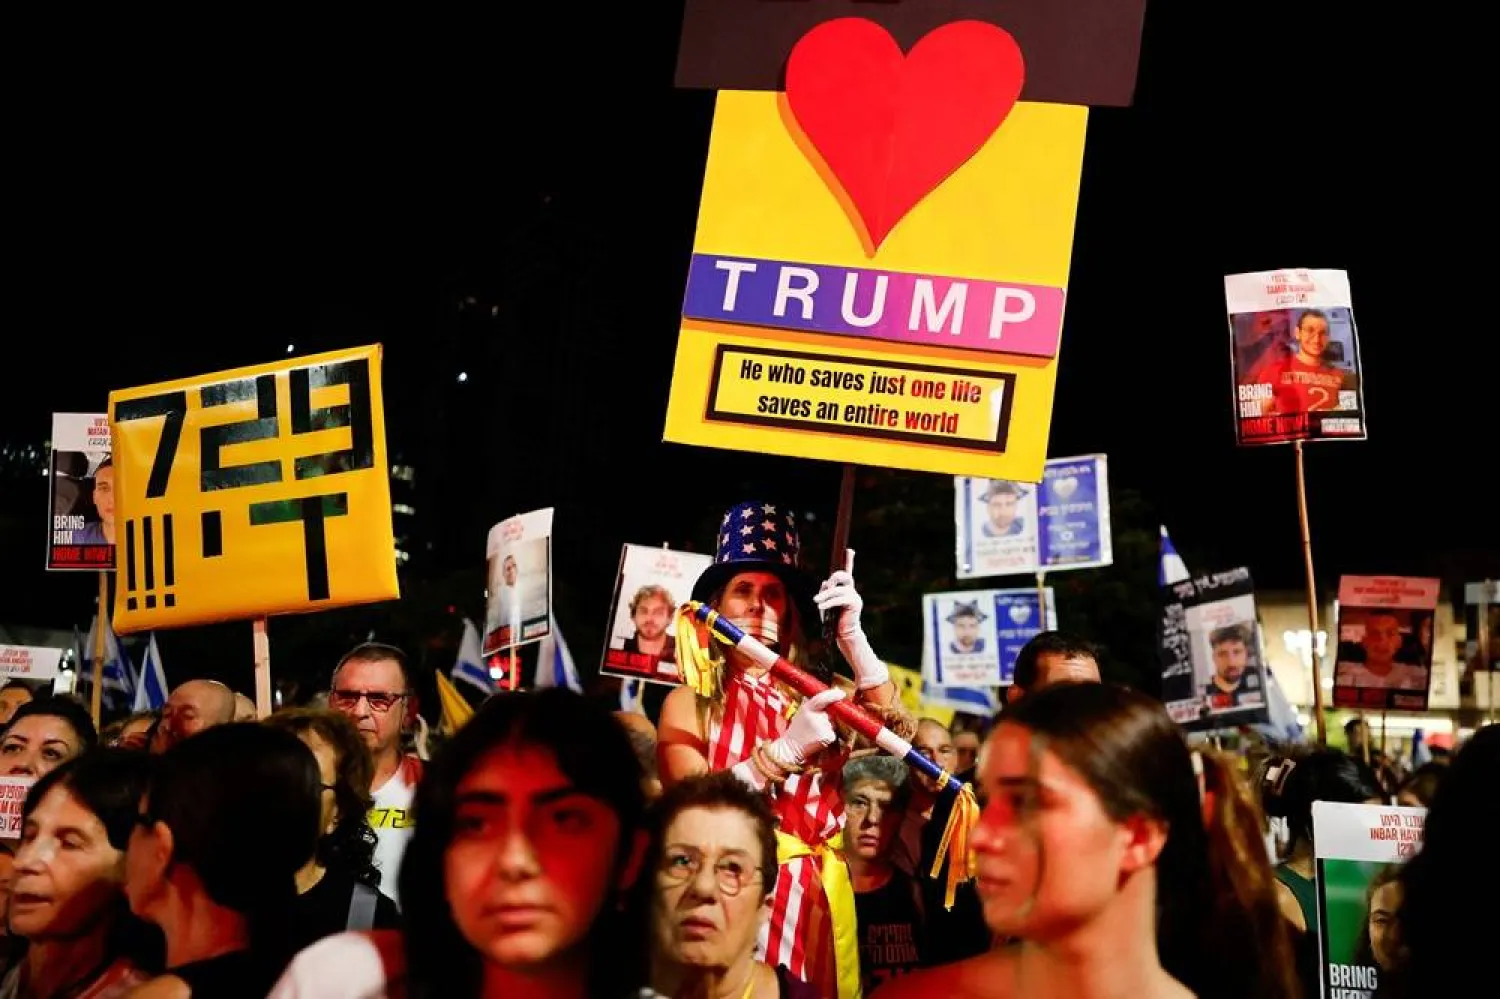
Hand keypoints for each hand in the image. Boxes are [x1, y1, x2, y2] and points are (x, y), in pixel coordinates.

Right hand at [766, 688, 845, 767]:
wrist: (790, 748)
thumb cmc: (797, 731)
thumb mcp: (801, 713)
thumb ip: (812, 704)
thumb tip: (828, 696)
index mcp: (807, 708)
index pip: (822, 698)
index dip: (833, 695)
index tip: (841, 694)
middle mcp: (816, 716)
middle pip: (830, 713)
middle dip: (827, 718)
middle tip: (815, 726)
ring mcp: (823, 727)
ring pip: (832, 724)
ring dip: (827, 728)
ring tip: (814, 734)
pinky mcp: (828, 737)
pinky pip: (833, 734)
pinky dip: (828, 737)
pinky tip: (817, 740)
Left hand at [814, 569, 889, 690]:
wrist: (842, 635)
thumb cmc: (833, 621)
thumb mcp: (826, 604)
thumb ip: (825, 592)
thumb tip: (825, 582)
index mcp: (845, 590)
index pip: (847, 572)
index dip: (849, 560)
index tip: (849, 550)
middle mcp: (852, 591)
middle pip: (843, 576)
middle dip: (834, 578)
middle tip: (824, 589)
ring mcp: (854, 597)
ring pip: (838, 589)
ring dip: (826, 595)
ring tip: (818, 602)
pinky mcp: (854, 603)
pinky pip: (840, 598)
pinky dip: (829, 602)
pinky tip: (821, 606)